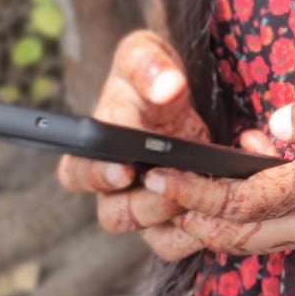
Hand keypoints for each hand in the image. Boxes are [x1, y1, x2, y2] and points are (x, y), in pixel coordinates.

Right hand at [56, 28, 210, 262]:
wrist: (179, 89)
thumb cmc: (151, 71)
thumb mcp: (145, 53)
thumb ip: (148, 65)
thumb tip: (166, 87)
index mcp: (95, 148)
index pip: (77, 174)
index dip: (96, 176)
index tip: (123, 168)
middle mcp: (116, 184)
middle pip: (115, 215)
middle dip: (145, 204)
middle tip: (173, 182)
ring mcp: (147, 203)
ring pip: (151, 234)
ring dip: (176, 218)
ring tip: (201, 192)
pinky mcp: (176, 214)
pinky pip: (179, 242)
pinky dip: (197, 232)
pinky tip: (218, 208)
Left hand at [138, 84, 294, 260]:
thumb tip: (272, 124)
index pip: (247, 201)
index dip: (197, 192)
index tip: (161, 174)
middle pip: (234, 236)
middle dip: (186, 215)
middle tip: (150, 186)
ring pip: (249, 243)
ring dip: (209, 219)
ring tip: (181, 184)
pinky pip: (272, 237)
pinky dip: (241, 217)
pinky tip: (241, 177)